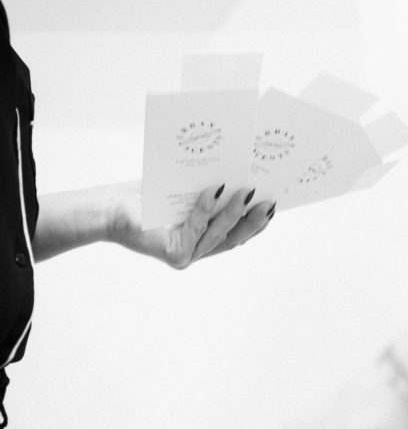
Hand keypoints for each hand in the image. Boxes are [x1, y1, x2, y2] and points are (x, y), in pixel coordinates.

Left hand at [108, 182, 275, 267]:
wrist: (112, 208)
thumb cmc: (147, 197)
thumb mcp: (186, 191)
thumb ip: (211, 191)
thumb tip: (239, 172)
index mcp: (203, 239)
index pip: (236, 234)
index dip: (257, 223)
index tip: (274, 205)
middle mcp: (197, 251)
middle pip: (233, 238)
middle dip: (253, 220)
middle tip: (270, 201)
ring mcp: (187, 255)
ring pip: (218, 235)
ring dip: (234, 212)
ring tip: (247, 190)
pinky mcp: (175, 254)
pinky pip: (196, 228)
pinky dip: (206, 208)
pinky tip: (214, 189)